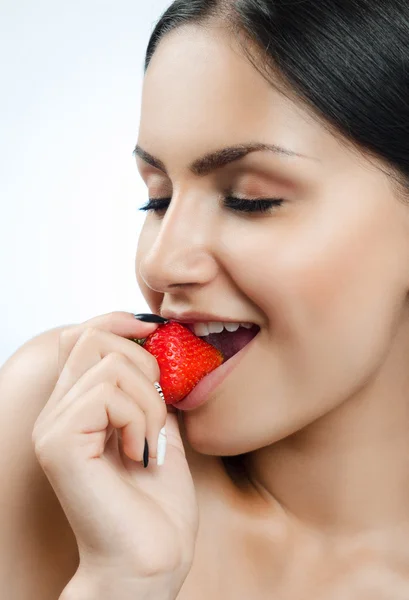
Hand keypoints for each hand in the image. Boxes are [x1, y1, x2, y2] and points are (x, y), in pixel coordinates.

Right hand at [32, 311, 198, 590]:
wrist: (151, 560)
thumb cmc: (158, 503)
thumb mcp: (159, 427)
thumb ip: (147, 386)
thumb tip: (151, 339)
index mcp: (77, 407)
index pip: (83, 336)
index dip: (119, 323)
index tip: (158, 333)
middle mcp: (56, 413)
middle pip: (93, 338)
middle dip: (144, 365)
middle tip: (159, 411)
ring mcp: (53, 427)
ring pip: (109, 364)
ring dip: (149, 401)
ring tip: (150, 442)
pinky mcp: (60, 443)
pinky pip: (107, 394)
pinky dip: (139, 418)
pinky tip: (140, 454)